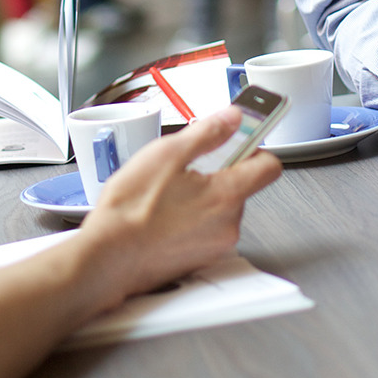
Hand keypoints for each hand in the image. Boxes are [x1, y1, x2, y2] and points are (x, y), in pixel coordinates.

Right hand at [81, 109, 281, 302]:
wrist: (107, 258)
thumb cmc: (130, 211)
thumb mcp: (167, 154)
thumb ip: (208, 133)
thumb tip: (233, 118)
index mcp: (227, 194)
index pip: (269, 166)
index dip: (255, 148)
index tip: (239, 140)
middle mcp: (229, 224)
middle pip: (241, 187)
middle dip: (218, 173)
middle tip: (185, 168)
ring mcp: (215, 245)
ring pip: (221, 209)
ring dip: (202, 198)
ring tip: (167, 194)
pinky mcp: (199, 259)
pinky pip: (206, 231)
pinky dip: (191, 220)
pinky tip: (163, 215)